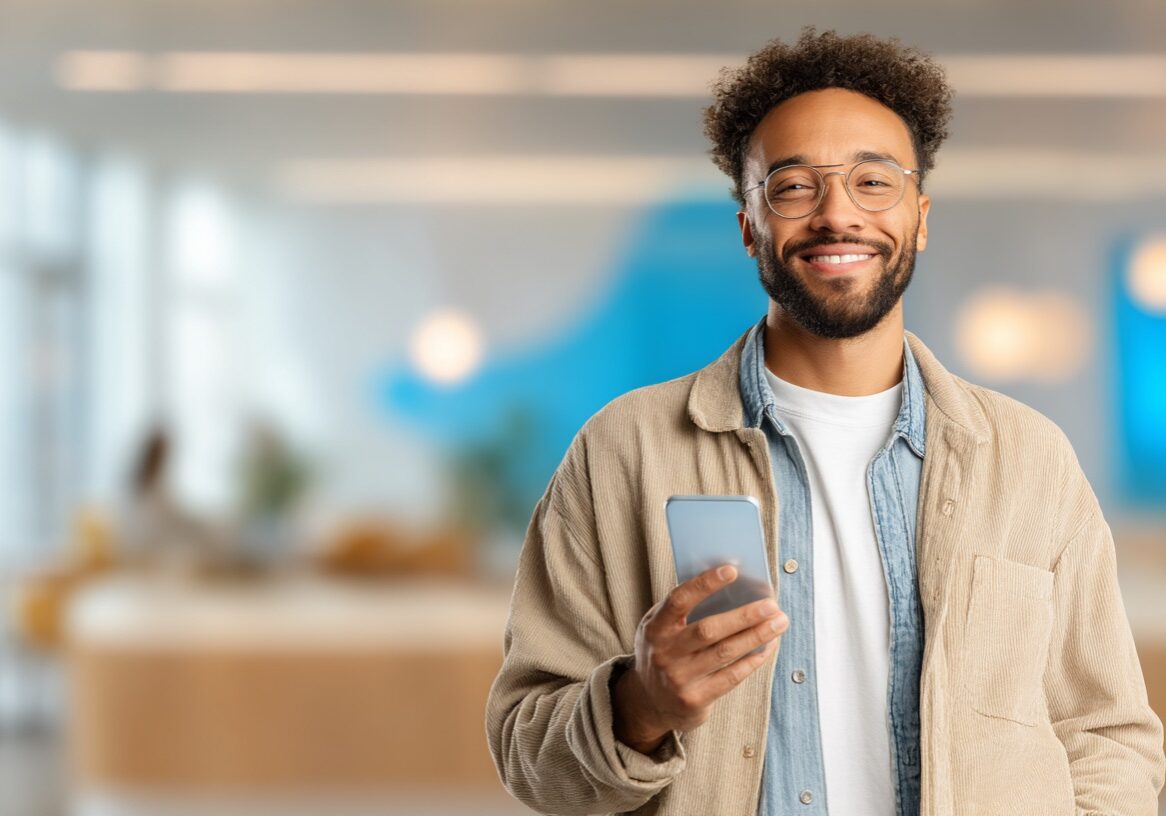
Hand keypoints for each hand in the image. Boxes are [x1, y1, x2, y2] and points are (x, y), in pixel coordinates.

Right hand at [612, 565, 787, 753]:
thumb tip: (733, 587)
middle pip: (709, 630)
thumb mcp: (662, 629)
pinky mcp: (694, 700)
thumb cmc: (665, 652)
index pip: (679, 600)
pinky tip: (767, 647)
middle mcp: (664, 653)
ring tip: (779, 622)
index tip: (732, 570)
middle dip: (744, 615)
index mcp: (655, 628)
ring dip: (757, 636)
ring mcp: (678, 678)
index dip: (704, 584)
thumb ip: (686, 611)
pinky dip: (752, 660)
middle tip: (771, 604)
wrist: (649, 702)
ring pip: (725, 652)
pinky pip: (731, 677)